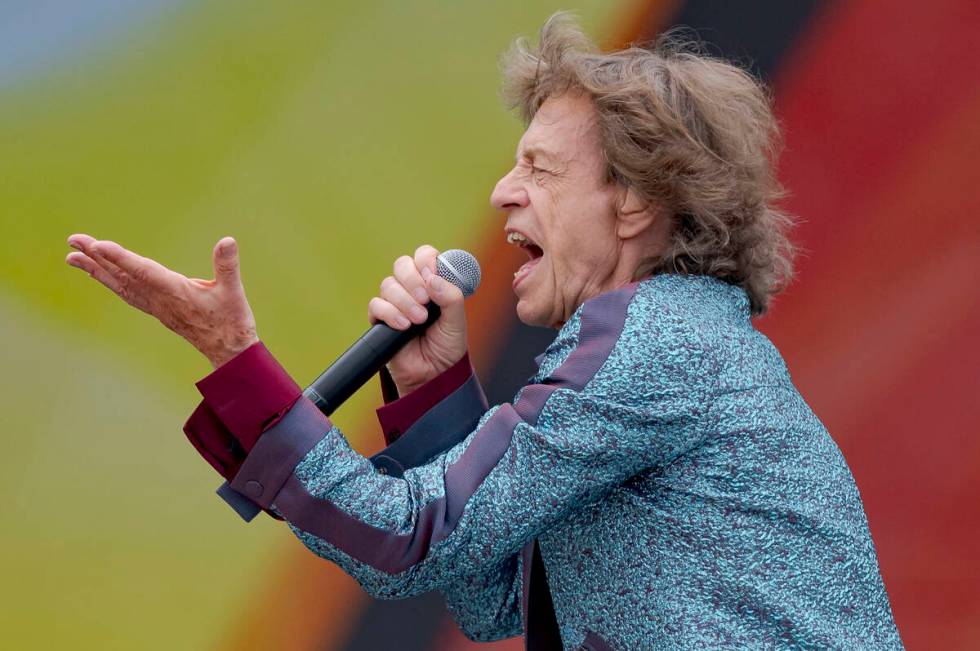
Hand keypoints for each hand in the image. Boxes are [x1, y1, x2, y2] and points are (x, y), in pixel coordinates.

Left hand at [65, 234, 258, 368]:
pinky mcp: (157, 309)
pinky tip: (101, 275)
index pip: (142, 271)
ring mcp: (156, 306)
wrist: (228, 351)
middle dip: (96, 258)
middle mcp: (160, 300)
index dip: (119, 258)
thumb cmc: (232, 321)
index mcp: (175, 293)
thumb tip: (227, 240)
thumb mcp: (234, 291)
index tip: (96, 246)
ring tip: (73, 256)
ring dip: (96, 270)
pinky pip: (126, 293)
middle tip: (73, 241)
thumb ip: (228, 265)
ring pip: (120, 285)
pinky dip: (110, 281)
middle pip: (122, 276)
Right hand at [369, 245, 467, 394]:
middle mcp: (413, 290)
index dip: (427, 260)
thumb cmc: (447, 347)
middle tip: (426, 300)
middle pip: (402, 265)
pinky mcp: (380, 320)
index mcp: (433, 284)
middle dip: (413, 279)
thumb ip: (451, 296)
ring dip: (405, 301)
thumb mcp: (457, 321)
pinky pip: (376, 305)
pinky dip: (390, 313)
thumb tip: (432, 278)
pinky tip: (404, 327)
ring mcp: (395, 304)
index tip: (432, 273)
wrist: (434, 375)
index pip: (424, 256)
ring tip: (419, 320)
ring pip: (389, 284)